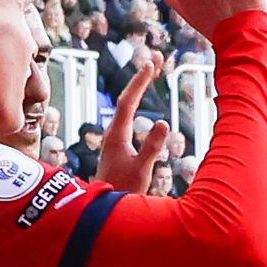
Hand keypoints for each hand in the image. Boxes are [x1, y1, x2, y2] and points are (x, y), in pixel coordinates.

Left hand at [96, 51, 172, 193]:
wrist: (104, 208)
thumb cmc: (123, 190)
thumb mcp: (141, 169)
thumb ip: (151, 147)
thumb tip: (162, 122)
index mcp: (117, 135)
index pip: (129, 102)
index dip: (140, 82)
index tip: (151, 64)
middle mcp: (114, 132)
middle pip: (128, 98)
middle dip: (142, 77)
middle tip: (156, 58)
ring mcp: (116, 138)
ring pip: (127, 104)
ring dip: (140, 86)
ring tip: (153, 70)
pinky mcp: (120, 144)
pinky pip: (129, 114)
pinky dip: (139, 100)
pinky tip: (143, 100)